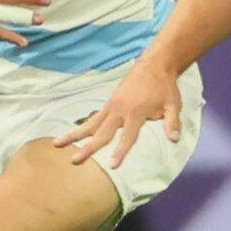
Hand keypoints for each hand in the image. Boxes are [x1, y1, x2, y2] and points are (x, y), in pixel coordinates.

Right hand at [55, 56, 181, 168]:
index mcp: (136, 113)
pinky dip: (82, 126)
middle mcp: (119, 111)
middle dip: (88, 148)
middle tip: (74, 160)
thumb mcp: (173, 104)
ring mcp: (111, 106)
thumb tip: (174, 139)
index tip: (112, 165)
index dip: (120, 152)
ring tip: (57, 144)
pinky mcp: (109, 103)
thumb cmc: (165, 87)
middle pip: (101, 133)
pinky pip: (93, 117)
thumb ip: (172, 122)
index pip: (127, 137)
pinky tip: (71, 134)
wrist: (154, 65)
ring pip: (90, 124)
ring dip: (74, 135)